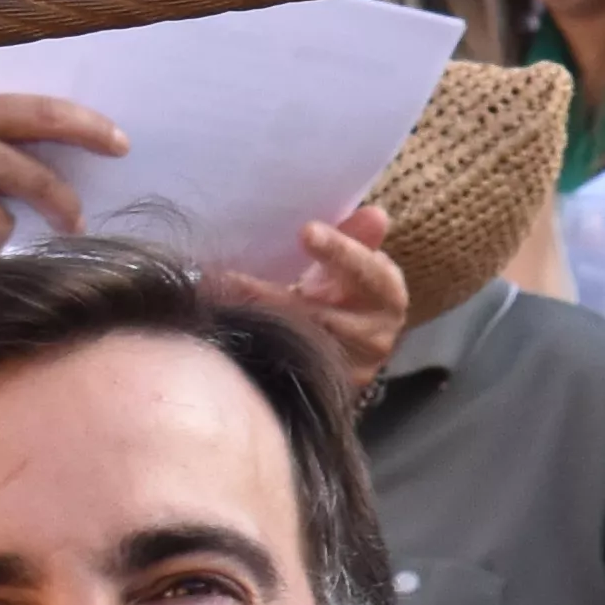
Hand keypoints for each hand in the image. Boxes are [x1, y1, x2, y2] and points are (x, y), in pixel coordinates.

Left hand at [212, 208, 405, 399]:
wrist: (346, 346)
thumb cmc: (341, 293)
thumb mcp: (349, 263)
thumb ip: (356, 238)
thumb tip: (375, 214)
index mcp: (387, 295)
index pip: (367, 271)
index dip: (339, 251)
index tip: (305, 231)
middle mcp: (377, 336)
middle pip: (324, 315)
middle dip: (273, 297)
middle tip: (229, 279)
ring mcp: (355, 368)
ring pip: (302, 344)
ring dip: (258, 323)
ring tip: (218, 302)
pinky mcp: (329, 390)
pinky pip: (290, 369)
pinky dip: (259, 348)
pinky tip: (229, 332)